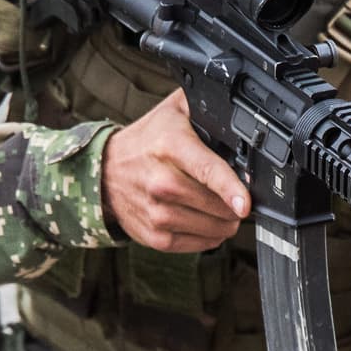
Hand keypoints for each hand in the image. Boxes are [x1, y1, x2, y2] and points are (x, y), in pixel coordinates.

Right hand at [101, 88, 249, 250]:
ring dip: (226, 221)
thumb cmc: (147, 141)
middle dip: (236, 204)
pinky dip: (211, 235)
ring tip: (222, 208)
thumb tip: (239, 112)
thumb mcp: (174, 111)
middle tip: (236, 196)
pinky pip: (199, 243)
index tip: (245, 204)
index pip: (206, 170)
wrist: (105, 172)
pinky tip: (207, 220)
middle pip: (216, 205)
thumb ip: (206, 106)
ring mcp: (156, 212)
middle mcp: (160, 182)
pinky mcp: (154, 236)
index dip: (230, 189)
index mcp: (170, 146)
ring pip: (212, 228)